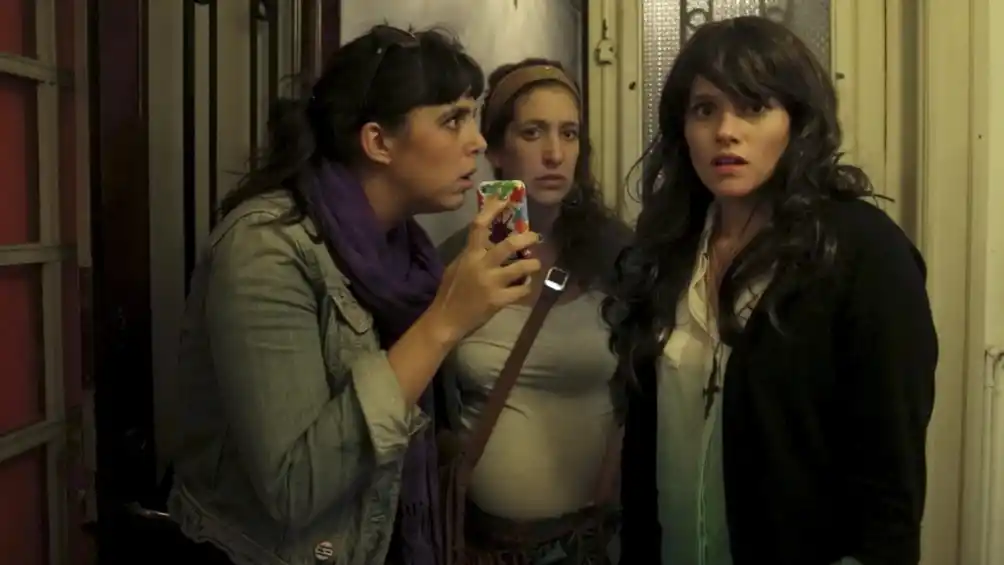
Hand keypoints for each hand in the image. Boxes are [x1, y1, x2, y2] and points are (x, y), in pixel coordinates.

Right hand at [430, 196, 541, 341]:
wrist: (446, 320)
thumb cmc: (449, 292)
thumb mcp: (457, 266)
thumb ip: (472, 253)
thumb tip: (488, 241)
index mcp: (469, 255)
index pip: (480, 225)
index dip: (492, 208)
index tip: (505, 198)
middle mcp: (482, 266)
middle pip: (509, 244)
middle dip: (527, 238)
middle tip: (535, 236)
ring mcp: (492, 283)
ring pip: (522, 267)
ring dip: (533, 264)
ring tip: (536, 264)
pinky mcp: (499, 301)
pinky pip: (522, 290)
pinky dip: (527, 287)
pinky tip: (526, 286)